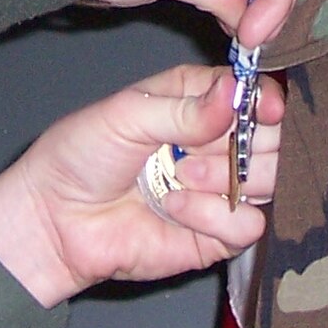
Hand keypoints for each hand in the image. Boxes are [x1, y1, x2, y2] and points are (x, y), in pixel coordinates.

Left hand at [0, 63, 283, 308]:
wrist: (55, 220)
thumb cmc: (80, 154)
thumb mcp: (127, 114)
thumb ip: (185, 108)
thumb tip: (236, 92)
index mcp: (197, 101)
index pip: (252, 93)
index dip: (264, 100)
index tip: (262, 108)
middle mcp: (216, 143)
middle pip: (272, 137)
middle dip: (247, 142)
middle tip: (199, 148)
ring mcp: (220, 190)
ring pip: (270, 180)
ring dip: (227, 178)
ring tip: (181, 177)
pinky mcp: (217, 235)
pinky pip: (249, 225)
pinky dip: (216, 218)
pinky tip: (175, 210)